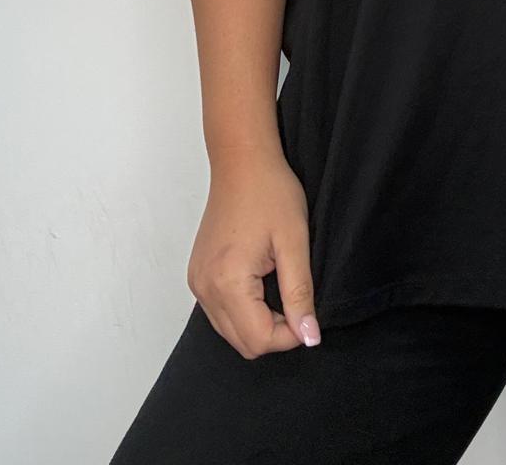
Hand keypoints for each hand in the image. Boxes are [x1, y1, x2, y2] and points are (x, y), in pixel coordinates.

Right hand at [186, 147, 321, 358]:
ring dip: (259, 322)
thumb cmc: (271, 192)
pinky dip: (243, 311)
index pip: (259, 340)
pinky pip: (220, 313)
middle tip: (295, 298)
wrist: (242, 161)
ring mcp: (196, 283)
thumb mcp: (295, 242)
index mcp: (227, 282)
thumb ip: (300, 293)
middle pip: (243, 343)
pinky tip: (260, 283)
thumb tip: (309, 337)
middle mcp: (204, 288)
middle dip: (275, 332)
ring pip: (230, 332)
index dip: (291, 334)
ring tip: (277, 285)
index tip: (307, 309)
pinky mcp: (196, 275)